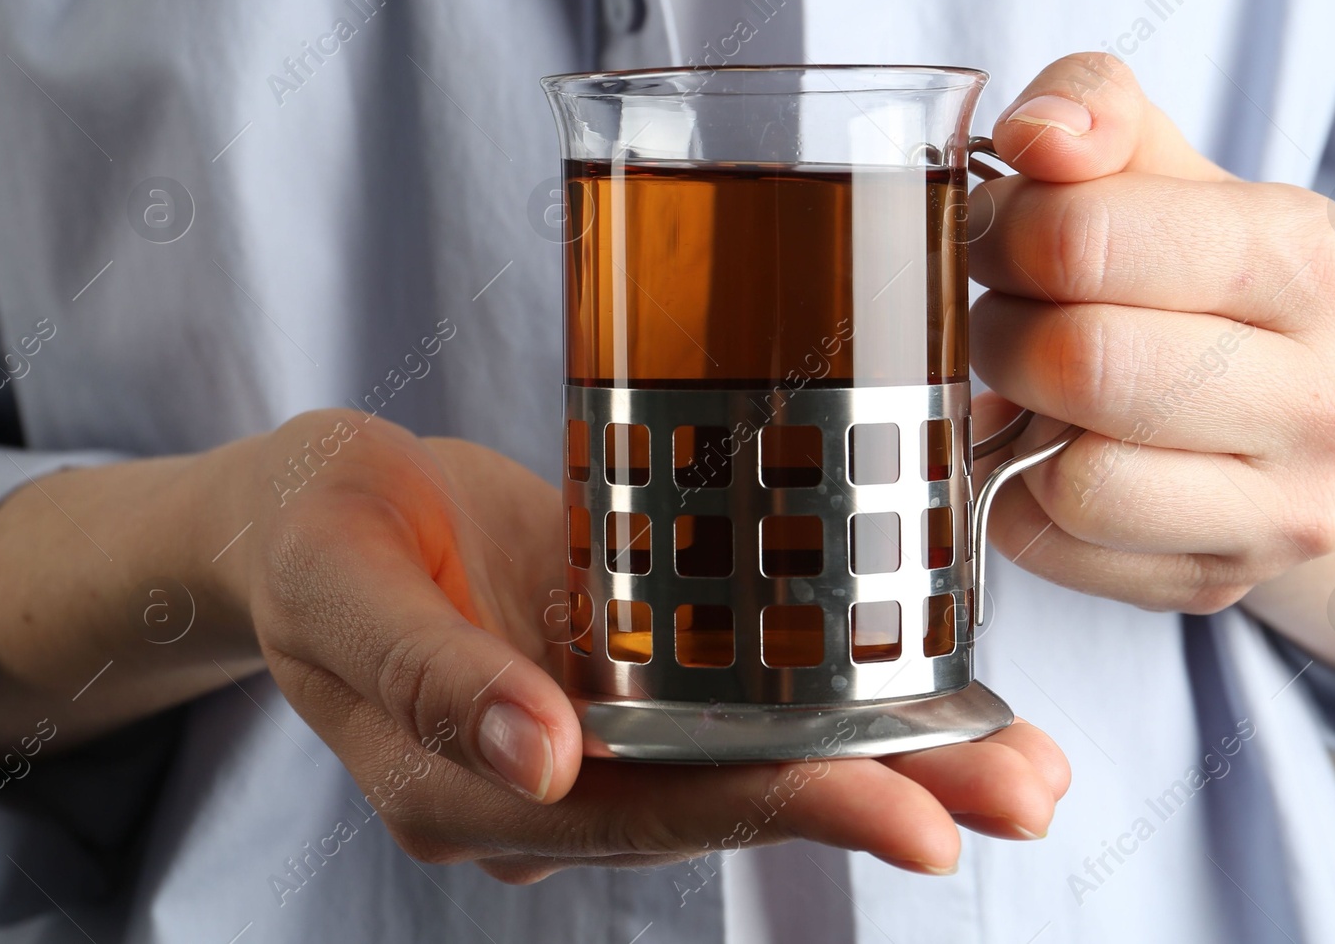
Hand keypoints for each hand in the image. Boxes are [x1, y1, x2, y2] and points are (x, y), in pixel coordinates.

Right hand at [228, 411, 1069, 881]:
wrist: (310, 513)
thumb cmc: (310, 532)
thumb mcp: (338, 577)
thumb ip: (429, 671)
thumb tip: (543, 755)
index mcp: (474, 784)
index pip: (651, 809)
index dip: (788, 808)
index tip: (914, 820)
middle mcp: (556, 783)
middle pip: (733, 800)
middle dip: (885, 797)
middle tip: (1024, 793)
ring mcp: (600, 735)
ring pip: (757, 759)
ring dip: (891, 761)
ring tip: (1023, 763)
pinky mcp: (631, 677)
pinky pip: (746, 701)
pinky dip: (842, 699)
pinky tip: (937, 697)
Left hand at [966, 54, 1334, 677]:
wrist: (1299, 411)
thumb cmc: (1200, 276)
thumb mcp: (1162, 166)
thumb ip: (1094, 108)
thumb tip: (1039, 136)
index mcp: (1307, 260)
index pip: (1086, 239)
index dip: (1003, 233)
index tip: (996, 233)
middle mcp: (1325, 395)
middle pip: (1078, 362)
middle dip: (1003, 330)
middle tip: (1006, 314)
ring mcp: (1283, 508)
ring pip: (1073, 478)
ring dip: (1016, 420)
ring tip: (1035, 385)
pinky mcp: (1218, 581)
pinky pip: (1053, 542)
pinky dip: (1018, 493)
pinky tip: (1051, 451)